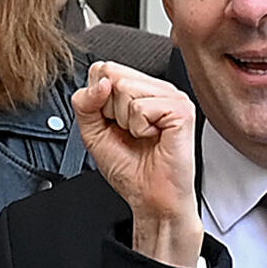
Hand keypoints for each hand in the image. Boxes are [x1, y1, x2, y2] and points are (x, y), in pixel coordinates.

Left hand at [72, 62, 204, 267]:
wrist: (152, 198)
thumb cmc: (131, 169)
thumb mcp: (93, 132)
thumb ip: (85, 103)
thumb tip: (101, 82)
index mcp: (139, 89)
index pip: (103, 68)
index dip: (97, 99)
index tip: (112, 123)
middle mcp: (157, 88)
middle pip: (112, 74)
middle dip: (110, 110)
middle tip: (129, 132)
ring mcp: (172, 96)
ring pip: (125, 88)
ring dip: (126, 121)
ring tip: (141, 136)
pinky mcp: (181, 110)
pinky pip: (141, 107)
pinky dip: (140, 129)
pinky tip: (154, 138)